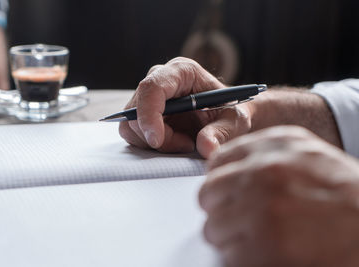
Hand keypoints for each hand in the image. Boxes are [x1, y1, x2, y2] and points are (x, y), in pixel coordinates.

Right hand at [119, 57, 252, 157]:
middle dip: (159, 136)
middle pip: (137, 110)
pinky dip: (151, 145)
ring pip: (132, 124)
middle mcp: (160, 79)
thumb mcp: (234, 122)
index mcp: (182, 71)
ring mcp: (148, 97)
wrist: (226, 117)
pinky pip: (134, 133)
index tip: (156, 140)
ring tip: (185, 142)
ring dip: (156, 142)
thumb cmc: (230, 112)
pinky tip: (175, 143)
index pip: (152, 87)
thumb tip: (206, 148)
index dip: (149, 114)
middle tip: (188, 144)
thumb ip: (222, 132)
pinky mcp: (143, 113)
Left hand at [199, 126, 358, 266]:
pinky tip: (261, 253)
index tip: (225, 193)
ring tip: (252, 238)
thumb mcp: (306, 154)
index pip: (218, 161)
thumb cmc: (344, 193)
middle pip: (208, 193)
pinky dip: (239, 257)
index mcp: (274, 146)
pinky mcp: (266, 246)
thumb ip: (264, 154)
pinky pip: (228, 254)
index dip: (219, 181)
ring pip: (212, 227)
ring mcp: (263, 208)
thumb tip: (222, 170)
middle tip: (234, 220)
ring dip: (227, 236)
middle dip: (218, 209)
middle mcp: (264, 171)